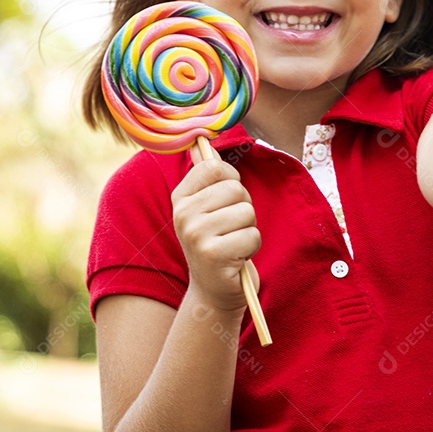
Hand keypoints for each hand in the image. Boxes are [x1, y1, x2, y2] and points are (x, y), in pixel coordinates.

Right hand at [172, 151, 261, 311]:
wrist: (214, 289)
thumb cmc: (217, 242)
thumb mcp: (206, 207)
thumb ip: (206, 175)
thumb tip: (201, 142)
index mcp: (181, 197)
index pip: (214, 167)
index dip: (231, 180)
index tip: (226, 199)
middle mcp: (183, 214)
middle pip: (236, 189)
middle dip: (244, 208)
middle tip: (231, 228)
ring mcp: (196, 235)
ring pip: (247, 212)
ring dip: (249, 228)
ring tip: (233, 242)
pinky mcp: (213, 255)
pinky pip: (252, 235)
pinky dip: (251, 247)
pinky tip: (237, 257)